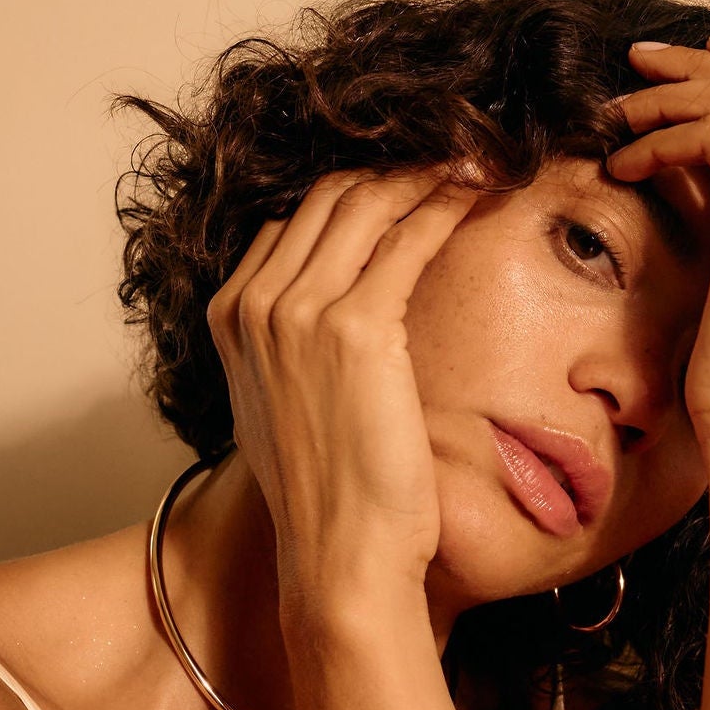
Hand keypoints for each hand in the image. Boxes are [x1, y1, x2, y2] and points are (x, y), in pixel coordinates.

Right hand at [207, 168, 480, 621]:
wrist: (338, 556)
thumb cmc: (327, 492)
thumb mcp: (286, 403)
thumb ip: (290, 344)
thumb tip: (334, 311)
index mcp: (229, 315)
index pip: (294, 220)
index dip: (355, 193)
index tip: (407, 182)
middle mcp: (254, 303)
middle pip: (328, 197)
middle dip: (394, 168)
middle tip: (452, 154)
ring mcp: (298, 310)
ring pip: (368, 203)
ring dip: (428, 172)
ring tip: (476, 159)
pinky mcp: (356, 327)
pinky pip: (410, 238)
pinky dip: (448, 203)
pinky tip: (481, 191)